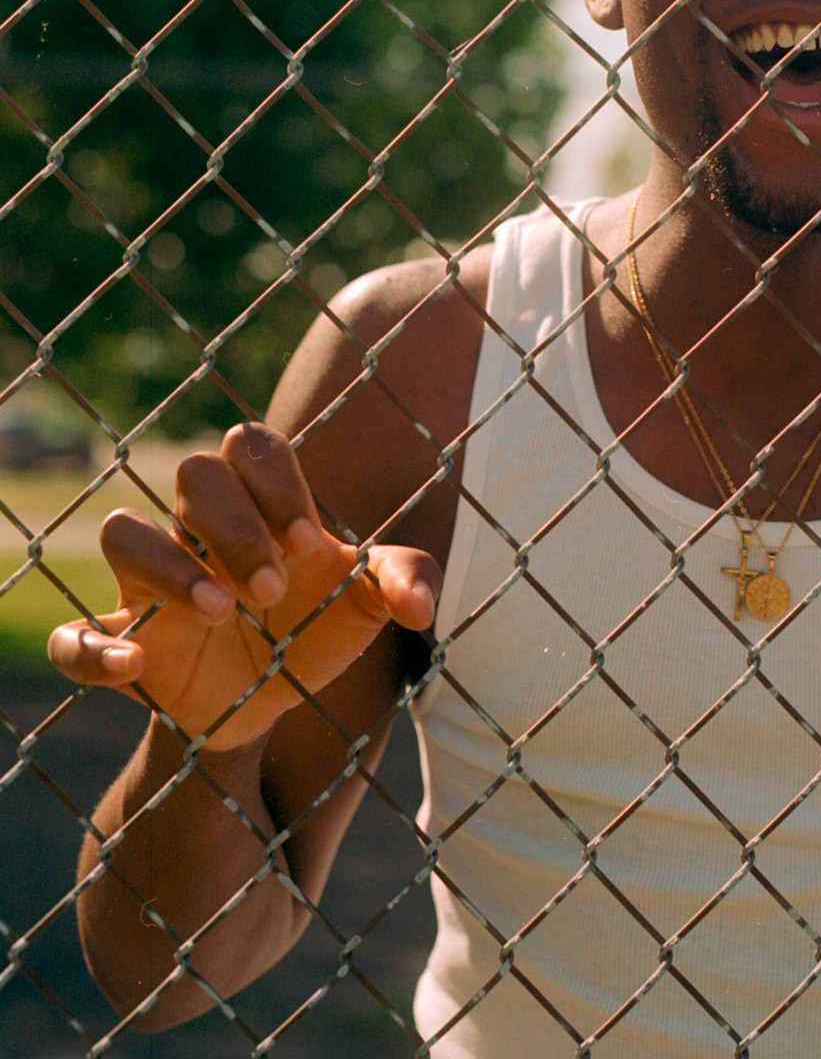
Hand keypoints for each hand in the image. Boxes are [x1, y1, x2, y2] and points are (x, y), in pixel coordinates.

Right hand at [47, 423, 439, 751]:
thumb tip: (419, 605)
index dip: (276, 482)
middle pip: (194, 474)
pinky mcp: (119, 643)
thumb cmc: (314, 628)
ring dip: (171, 567)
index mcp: (260, 506)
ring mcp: (150, 585)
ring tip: (221, 610)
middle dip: (234, 524)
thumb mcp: (366, 606)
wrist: (271, 704)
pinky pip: (73, 633)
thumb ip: (405, 583)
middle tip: (271, 588)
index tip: (308, 544)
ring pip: (124, 531)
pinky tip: (137, 661)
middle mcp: (197, 531)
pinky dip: (92, 646)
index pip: (251, 446)